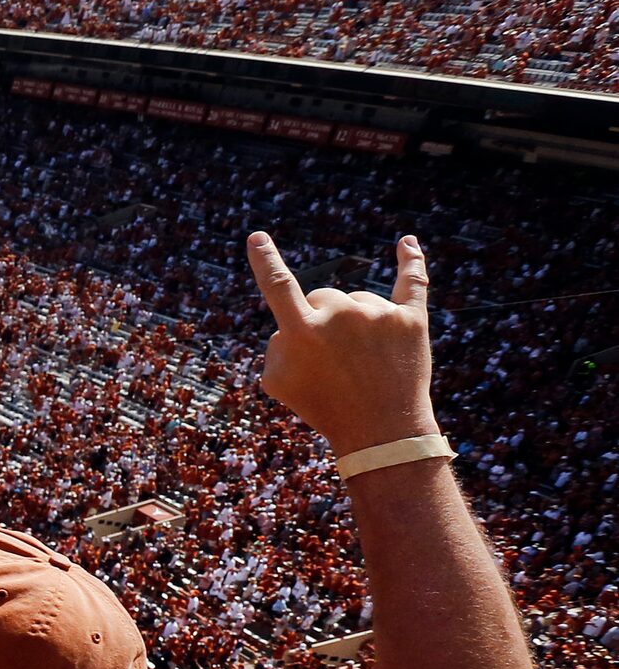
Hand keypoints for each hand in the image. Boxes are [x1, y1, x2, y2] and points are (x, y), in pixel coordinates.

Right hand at [247, 232, 434, 457]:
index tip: (257, 236)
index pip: (278, 286)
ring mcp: (379, 313)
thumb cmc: (323, 408)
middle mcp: (340, 314)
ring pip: (359, 300)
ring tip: (364, 361)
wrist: (382, 432)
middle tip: (333, 359)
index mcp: (302, 330)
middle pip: (323, 297)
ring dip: (357, 321)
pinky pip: (412, 281)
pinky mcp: (412, 318)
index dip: (266, 260)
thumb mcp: (277, 383)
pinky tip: (406, 243)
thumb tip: (293, 322)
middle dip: (322, 320)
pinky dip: (411, 261)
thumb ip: (276, 344)